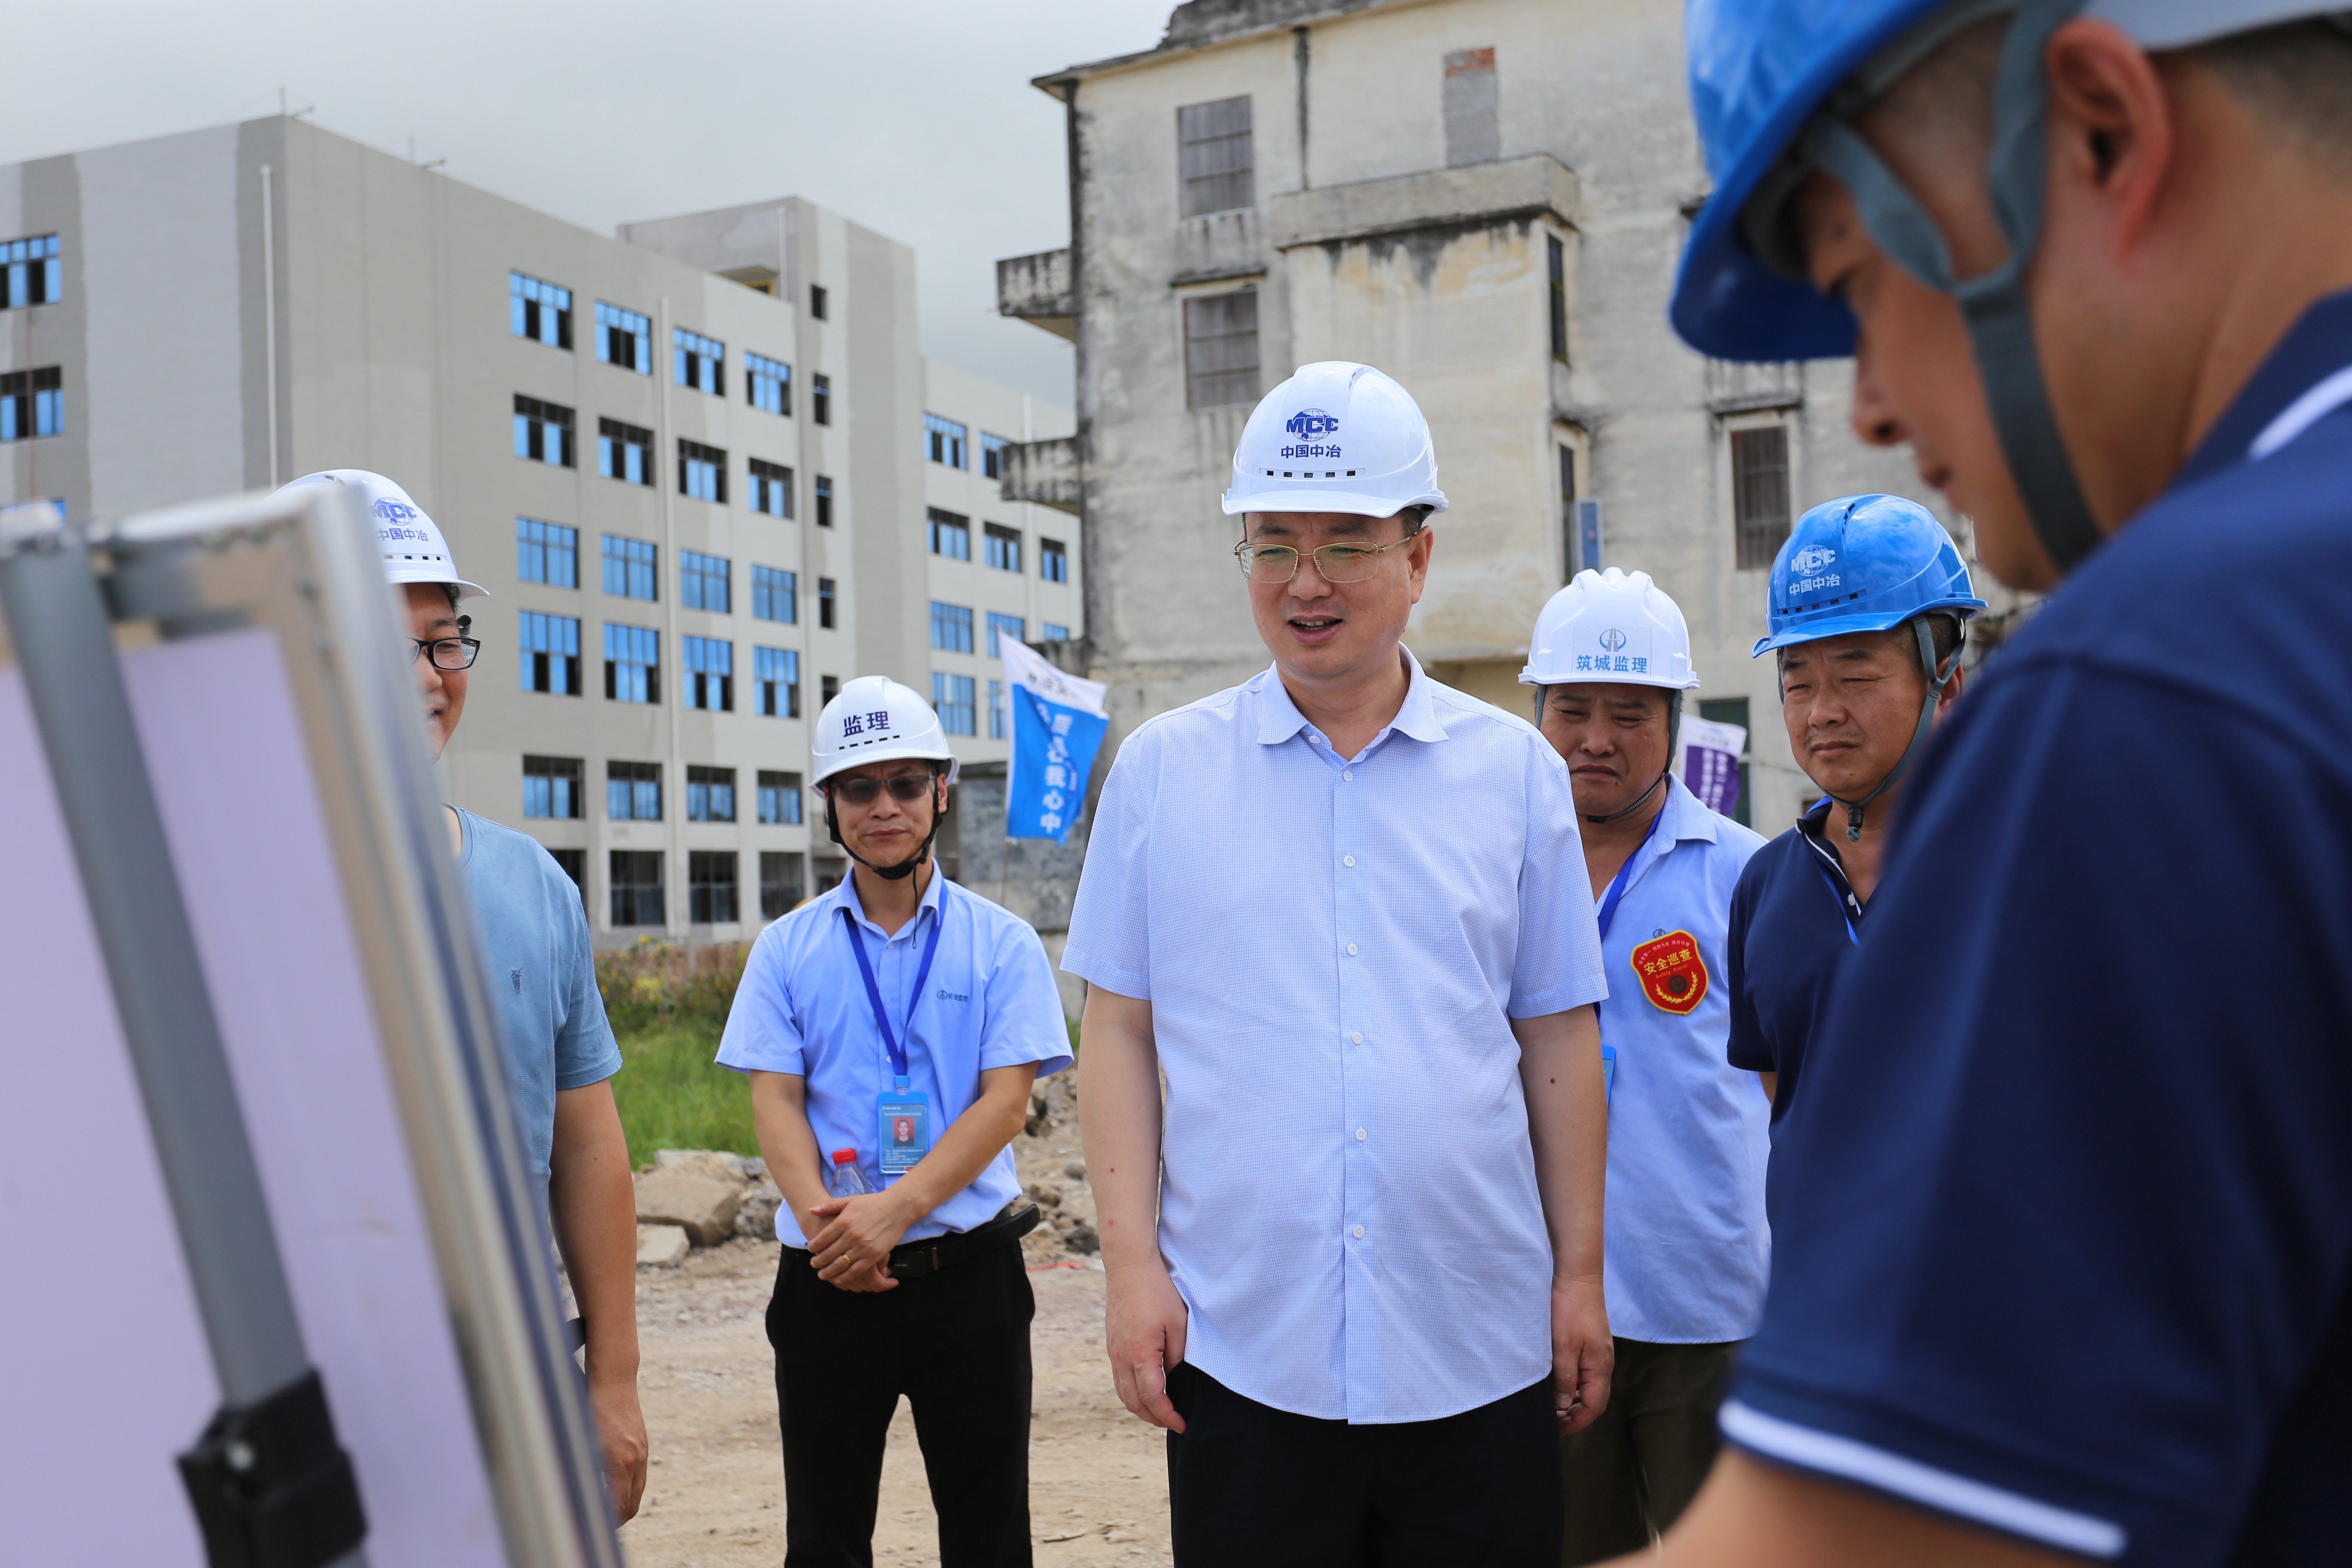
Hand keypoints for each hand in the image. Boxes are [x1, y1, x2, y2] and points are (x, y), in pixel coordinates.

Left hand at [587, 1374, 648, 1521]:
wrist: (614, 1380)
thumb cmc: (590, 1408)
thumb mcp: (582, 1442)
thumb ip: (583, 1470)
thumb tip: (577, 1494)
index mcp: (619, 1462)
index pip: (619, 1507)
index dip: (608, 1523)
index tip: (594, 1527)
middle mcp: (635, 1459)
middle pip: (633, 1504)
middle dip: (617, 1518)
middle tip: (600, 1524)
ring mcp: (642, 1450)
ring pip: (638, 1490)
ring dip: (624, 1501)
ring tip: (604, 1506)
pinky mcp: (642, 1443)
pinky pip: (639, 1474)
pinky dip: (628, 1485)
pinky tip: (611, 1481)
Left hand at [806, 1191, 917, 1291]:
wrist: (897, 1207)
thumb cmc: (873, 1203)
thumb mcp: (850, 1200)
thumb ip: (829, 1206)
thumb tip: (811, 1210)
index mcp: (843, 1221)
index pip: (822, 1239)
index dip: (813, 1247)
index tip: (811, 1250)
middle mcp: (851, 1235)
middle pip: (828, 1254)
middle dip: (818, 1262)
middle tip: (814, 1265)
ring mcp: (863, 1247)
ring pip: (840, 1265)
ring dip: (828, 1272)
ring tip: (822, 1274)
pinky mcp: (874, 1255)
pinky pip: (856, 1271)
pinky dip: (845, 1277)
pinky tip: (839, 1279)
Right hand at [1104, 1261, 1189, 1431]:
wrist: (1129, 1268)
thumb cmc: (1157, 1292)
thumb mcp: (1178, 1324)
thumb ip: (1178, 1357)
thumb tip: (1177, 1380)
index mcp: (1140, 1354)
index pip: (1152, 1398)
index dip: (1168, 1416)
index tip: (1182, 1424)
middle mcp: (1121, 1357)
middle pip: (1133, 1403)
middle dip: (1154, 1418)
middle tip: (1174, 1422)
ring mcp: (1113, 1352)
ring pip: (1123, 1394)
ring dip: (1141, 1408)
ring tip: (1161, 1411)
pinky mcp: (1112, 1346)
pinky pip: (1119, 1379)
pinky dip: (1132, 1393)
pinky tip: (1146, 1390)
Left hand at [1552, 1275, 1612, 1432]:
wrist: (1578, 1277)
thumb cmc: (1570, 1309)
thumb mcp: (1562, 1347)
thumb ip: (1564, 1379)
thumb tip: (1564, 1406)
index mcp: (1599, 1367)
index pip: (1594, 1407)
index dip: (1576, 1422)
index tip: (1556, 1430)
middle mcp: (1603, 1363)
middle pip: (1593, 1400)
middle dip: (1574, 1415)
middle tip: (1550, 1422)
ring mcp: (1598, 1353)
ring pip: (1588, 1387)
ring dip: (1572, 1400)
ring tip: (1550, 1406)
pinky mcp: (1591, 1344)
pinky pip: (1585, 1373)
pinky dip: (1572, 1384)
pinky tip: (1556, 1383)